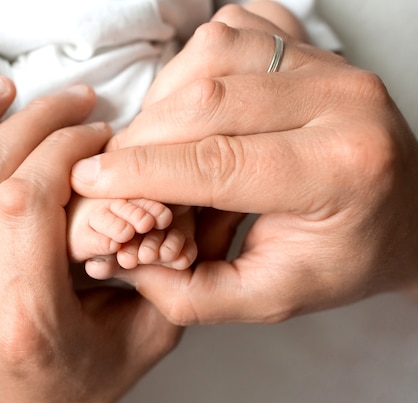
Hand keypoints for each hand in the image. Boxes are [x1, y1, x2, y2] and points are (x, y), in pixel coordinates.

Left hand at [0, 76, 180, 402]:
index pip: (28, 197)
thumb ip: (168, 276)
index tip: (97, 135)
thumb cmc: (86, 383)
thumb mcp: (148, 337)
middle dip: (33, 122)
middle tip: (72, 104)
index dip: (64, 148)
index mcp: (26, 314)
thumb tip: (174, 204)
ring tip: (2, 92)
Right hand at [71, 9, 417, 323]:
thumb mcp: (272, 298)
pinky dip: (194, 62)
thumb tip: (129, 263)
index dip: (141, 172)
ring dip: (165, 97)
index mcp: (341, 170)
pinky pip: (232, 29)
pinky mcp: (313, 44)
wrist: (401, 214)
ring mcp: (330, 63)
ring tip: (156, 140)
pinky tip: (191, 102)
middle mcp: (343, 100)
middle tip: (111, 169)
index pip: (218, 162)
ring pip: (213, 53)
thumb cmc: (344, 256)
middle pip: (208, 100)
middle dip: (142, 137)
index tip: (91, 181)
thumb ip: (195, 295)